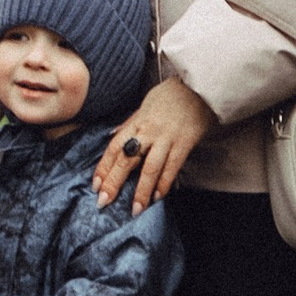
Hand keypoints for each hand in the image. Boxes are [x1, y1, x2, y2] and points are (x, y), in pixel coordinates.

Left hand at [92, 75, 214, 208]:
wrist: (200, 86)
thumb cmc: (172, 94)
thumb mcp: (145, 104)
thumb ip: (131, 123)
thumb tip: (113, 135)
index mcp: (137, 122)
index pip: (114, 147)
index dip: (103, 167)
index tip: (95, 184)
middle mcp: (149, 132)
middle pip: (126, 160)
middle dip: (114, 182)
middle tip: (103, 201)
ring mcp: (167, 138)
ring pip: (150, 168)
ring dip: (141, 191)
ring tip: (135, 209)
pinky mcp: (185, 143)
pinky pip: (172, 167)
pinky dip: (164, 184)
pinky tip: (158, 197)